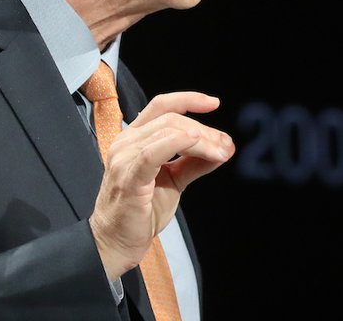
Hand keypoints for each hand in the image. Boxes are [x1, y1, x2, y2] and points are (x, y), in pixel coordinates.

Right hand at [89, 91, 234, 279]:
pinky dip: (178, 142)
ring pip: (168, 132)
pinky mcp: (129, 177)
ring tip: (220, 152)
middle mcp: (126, 142)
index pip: (161, 106)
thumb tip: (222, 147)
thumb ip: (193, 162)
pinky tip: (196, 142)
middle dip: (205, 130)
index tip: (213, 103)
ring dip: (201, 139)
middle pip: (171, 120)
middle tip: (226, 145)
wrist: (116, 242)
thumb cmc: (140, 212)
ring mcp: (125, 158)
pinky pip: (153, 152)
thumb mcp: (173, 180)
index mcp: (134, 138)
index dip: (188, 99)